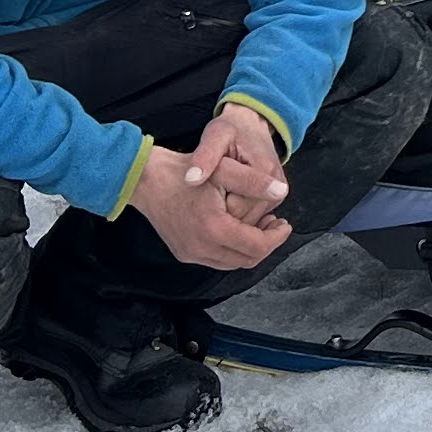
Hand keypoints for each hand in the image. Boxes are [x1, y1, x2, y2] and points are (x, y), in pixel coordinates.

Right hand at [134, 107, 292, 271]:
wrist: (145, 178)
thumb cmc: (186, 169)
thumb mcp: (224, 169)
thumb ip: (254, 181)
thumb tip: (281, 191)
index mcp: (213, 229)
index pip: (257, 247)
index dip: (277, 237)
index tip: (285, 222)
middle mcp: (200, 248)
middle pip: (247, 260)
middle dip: (266, 243)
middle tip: (275, 223)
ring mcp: (190, 254)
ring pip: (232, 263)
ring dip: (249, 247)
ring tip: (260, 224)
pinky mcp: (183, 253)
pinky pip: (216, 259)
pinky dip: (232, 249)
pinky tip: (238, 228)